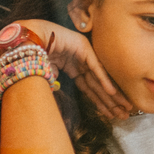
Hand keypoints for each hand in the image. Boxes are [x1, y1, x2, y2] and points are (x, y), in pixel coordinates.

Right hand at [15, 20, 131, 119]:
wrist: (28, 39)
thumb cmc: (34, 56)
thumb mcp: (47, 77)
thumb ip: (55, 86)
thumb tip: (56, 97)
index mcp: (74, 68)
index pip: (90, 88)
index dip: (101, 102)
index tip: (111, 114)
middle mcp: (81, 63)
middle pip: (98, 86)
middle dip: (112, 102)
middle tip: (125, 114)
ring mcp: (83, 55)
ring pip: (100, 79)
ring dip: (112, 95)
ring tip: (124, 107)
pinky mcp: (84, 48)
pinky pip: (95, 69)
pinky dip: (104, 81)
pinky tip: (112, 93)